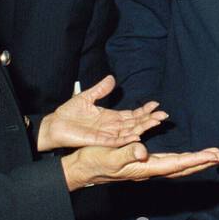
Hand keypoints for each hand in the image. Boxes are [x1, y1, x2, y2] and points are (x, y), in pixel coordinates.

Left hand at [37, 75, 166, 150]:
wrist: (55, 125)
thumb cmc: (69, 114)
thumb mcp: (87, 97)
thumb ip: (100, 89)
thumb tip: (112, 78)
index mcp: (110, 117)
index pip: (132, 114)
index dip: (144, 110)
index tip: (156, 104)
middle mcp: (112, 127)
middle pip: (135, 124)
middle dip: (149, 119)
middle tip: (163, 115)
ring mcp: (107, 135)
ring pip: (129, 132)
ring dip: (143, 128)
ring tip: (156, 122)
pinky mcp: (99, 141)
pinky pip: (116, 141)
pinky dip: (127, 139)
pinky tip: (137, 135)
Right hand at [61, 142, 218, 190]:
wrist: (81, 168)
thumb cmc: (92, 161)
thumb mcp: (108, 156)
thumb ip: (126, 154)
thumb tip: (143, 152)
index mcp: (144, 168)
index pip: (177, 164)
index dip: (197, 159)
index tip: (215, 156)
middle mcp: (149, 170)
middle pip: (183, 166)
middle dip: (204, 162)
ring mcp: (147, 168)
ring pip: (179, 165)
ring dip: (198, 161)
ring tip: (214, 156)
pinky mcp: (142, 164)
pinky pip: (170, 162)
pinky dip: (185, 159)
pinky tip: (188, 158)